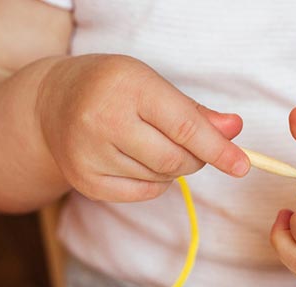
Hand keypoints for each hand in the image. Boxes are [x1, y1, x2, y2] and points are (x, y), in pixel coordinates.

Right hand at [36, 54, 249, 201]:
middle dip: (196, 159)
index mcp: (128, 87)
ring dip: (172, 168)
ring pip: (160, 178)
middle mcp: (103, 120)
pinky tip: (137, 159)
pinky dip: (154, 182)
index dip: (219, 150)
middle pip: (175, 160)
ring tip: (153, 144)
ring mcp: (89, 154)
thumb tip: (233, 129)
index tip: (243, 165)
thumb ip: (195, 111)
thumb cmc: (113, 88)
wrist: (52, 102)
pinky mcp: (84, 180)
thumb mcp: (153, 85)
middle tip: (193, 146)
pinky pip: (142, 193)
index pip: (185, 128)